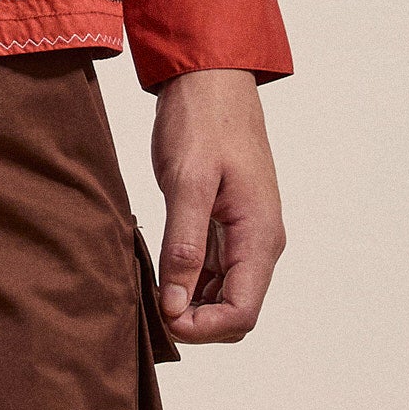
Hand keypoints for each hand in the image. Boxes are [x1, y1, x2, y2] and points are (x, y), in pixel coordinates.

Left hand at [148, 70, 285, 342]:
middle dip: (195, 321)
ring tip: (149, 288)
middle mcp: (259, 243)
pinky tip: (158, 271)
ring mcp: (245, 237)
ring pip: (223, 295)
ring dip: (190, 304)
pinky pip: (213, 272)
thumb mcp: (187, 182)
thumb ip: (184, 246)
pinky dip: (188, 281)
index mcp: (259, 236)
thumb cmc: (202, 123)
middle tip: (150, 303)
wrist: (211, 81)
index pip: (242, 313)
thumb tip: (175, 303)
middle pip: (235, 312)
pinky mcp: (227, 227)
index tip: (162, 315)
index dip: (202, 328)